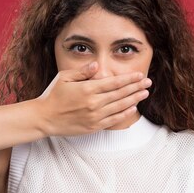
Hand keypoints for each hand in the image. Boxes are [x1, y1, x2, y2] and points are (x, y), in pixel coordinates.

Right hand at [35, 61, 151, 136]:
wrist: (45, 118)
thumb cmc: (53, 95)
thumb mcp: (64, 78)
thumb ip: (82, 72)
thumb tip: (96, 65)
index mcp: (88, 89)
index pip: (114, 82)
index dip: (129, 79)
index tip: (139, 75)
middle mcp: (94, 103)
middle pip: (120, 94)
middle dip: (136, 87)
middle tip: (148, 82)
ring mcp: (95, 116)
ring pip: (120, 107)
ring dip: (134, 99)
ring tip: (145, 93)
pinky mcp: (94, 126)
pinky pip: (114, 120)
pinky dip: (125, 114)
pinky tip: (133, 108)